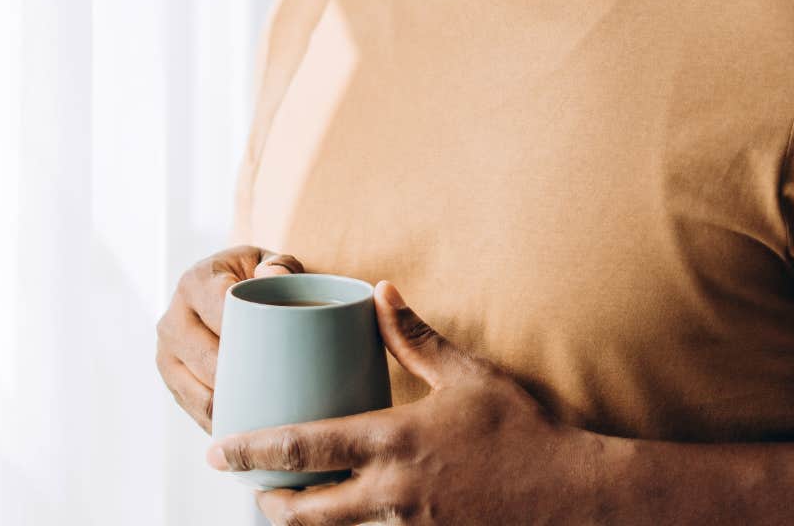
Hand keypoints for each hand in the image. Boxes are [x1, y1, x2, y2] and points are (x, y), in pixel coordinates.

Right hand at [156, 246, 305, 432]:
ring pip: (200, 394)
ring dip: (233, 409)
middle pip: (209, 361)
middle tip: (285, 397)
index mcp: (196, 282)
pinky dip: (223, 423)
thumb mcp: (269, 263)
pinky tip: (251, 428)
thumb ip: (281, 266)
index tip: (283, 355)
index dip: (250, 338)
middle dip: (245, 381)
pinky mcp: (171, 380)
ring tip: (270, 419)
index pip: (221, 314)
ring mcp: (166, 353)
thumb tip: (274, 277)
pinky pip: (196, 411)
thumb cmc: (255, 278)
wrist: (224, 289)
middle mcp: (172, 318)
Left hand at [207, 281, 608, 525]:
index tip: (219, 449)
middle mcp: (393, 489)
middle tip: (246, 488)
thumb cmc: (524, 431)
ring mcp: (409, 524)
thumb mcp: (468, 376)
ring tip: (283, 503)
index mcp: (395, 440)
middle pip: (307, 508)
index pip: (305, 445)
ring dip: (304, 517)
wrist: (574, 498)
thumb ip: (415, 337)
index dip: (254, 449)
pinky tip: (349, 510)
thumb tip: (379, 291)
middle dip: (268, 500)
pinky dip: (351, 523)